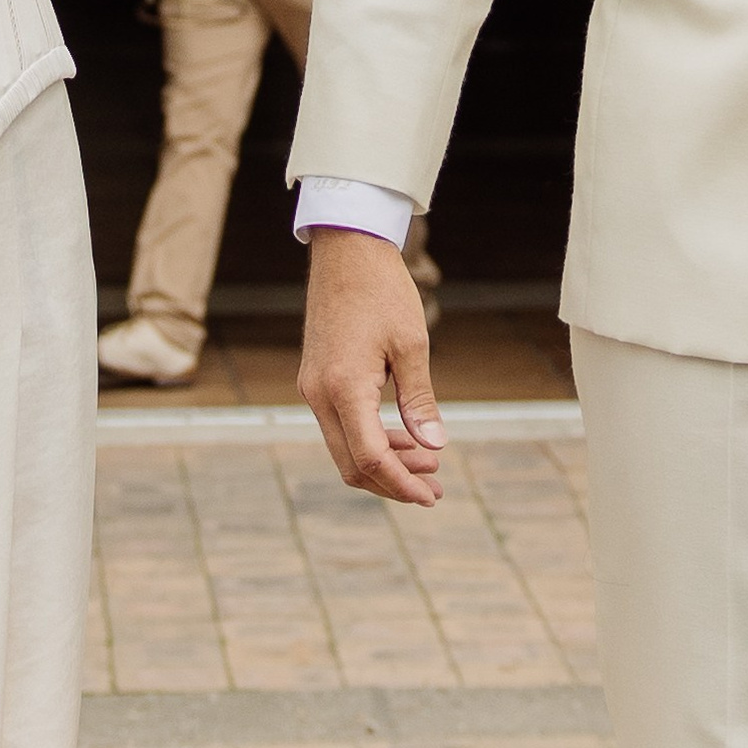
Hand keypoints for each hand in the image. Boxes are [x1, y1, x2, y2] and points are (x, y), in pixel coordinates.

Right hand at [298, 227, 444, 504]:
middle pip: (352, 463)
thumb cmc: (383, 292)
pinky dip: (370, 439)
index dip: (401, 484)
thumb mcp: (412, 345)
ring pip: (345, 448)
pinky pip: (340, 426)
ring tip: (428, 463)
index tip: (430, 496)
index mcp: (344, 388)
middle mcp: (319, 394)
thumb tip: (434, 446)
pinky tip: (403, 437)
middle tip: (435, 488)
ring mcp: (312, 388)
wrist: (347, 251)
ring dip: (385, 462)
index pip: (370, 457)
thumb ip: (419, 400)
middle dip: (394, 482)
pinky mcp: (315, 380)